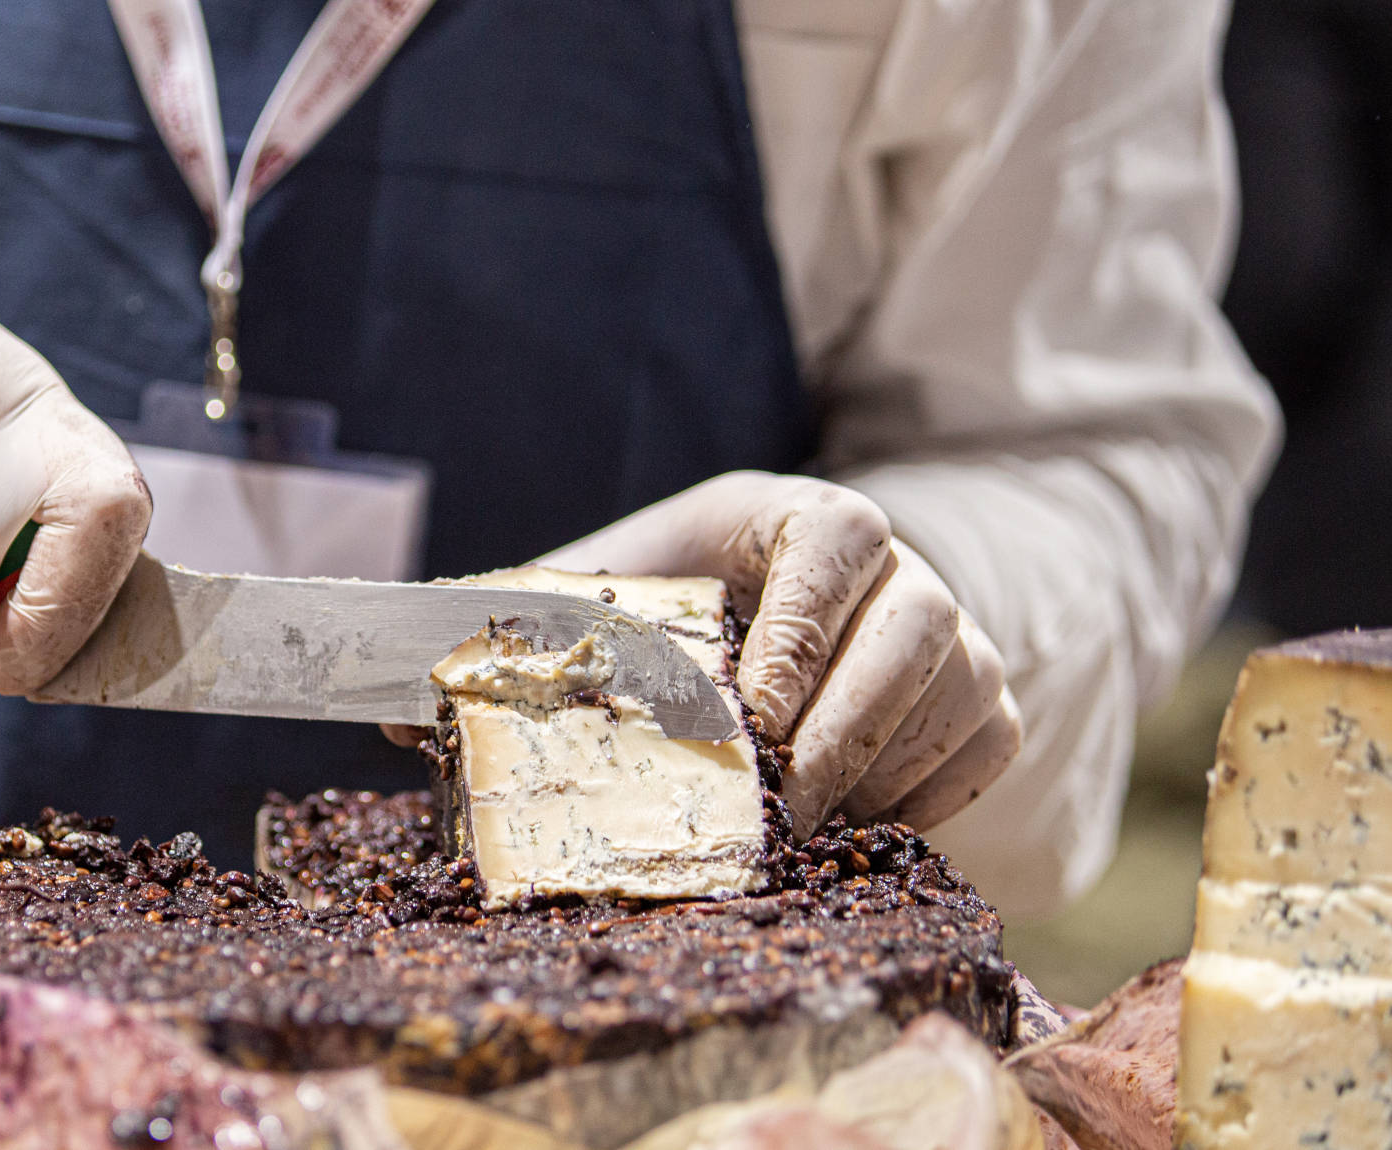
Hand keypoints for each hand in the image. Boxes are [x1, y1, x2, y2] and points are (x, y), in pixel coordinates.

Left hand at [538, 472, 1020, 834]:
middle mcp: (892, 562)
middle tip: (781, 811)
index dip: (807, 628)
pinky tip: (858, 829)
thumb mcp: (583, 605)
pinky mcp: (977, 692)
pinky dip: (935, 793)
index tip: (758, 717)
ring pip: (968, 686)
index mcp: (796, 514)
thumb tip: (402, 707)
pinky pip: (989, 741)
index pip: (838, 540)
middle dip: (849, 729)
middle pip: (920, 625)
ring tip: (811, 832)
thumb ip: (511, 636)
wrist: (724, 633)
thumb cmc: (651, 612)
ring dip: (892, 768)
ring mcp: (948, 625)